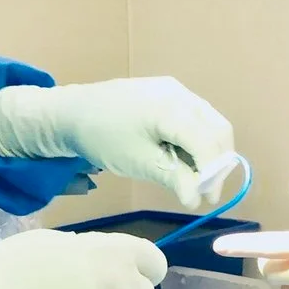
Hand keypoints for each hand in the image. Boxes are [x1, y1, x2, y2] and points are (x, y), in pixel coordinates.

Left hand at [0, 78, 235, 208]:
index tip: (207, 199)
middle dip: (216, 162)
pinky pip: (194, 116)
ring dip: (207, 152)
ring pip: (208, 122)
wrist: (71, 112)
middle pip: (217, 129)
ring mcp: (174, 89)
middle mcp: (179, 93)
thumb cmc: (102, 138)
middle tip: (205, 190)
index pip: (208, 142)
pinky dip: (195, 139)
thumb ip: (174, 178)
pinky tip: (181, 158)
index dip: (213, 173)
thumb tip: (197, 199)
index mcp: (172, 108)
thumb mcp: (139, 162)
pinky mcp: (166, 91)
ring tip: (193, 177)